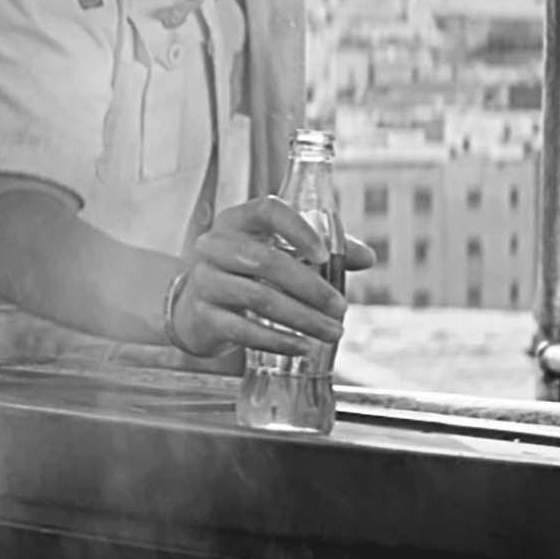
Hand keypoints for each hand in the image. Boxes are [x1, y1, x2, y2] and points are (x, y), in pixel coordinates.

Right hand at [169, 197, 359, 358]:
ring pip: (258, 297)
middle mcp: (215, 245)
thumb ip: (319, 250)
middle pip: (266, 260)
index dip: (298, 230)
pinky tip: (302, 348)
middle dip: (310, 287)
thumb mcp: (275, 253)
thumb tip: (367, 257)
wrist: (192, 308)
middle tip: (341, 308)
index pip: (266, 210)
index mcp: (236, 221)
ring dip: (302, 318)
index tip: (325, 256)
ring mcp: (205, 281)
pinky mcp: (203, 316)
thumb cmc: (244, 273)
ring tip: (332, 332)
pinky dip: (278, 341)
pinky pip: (244, 330)